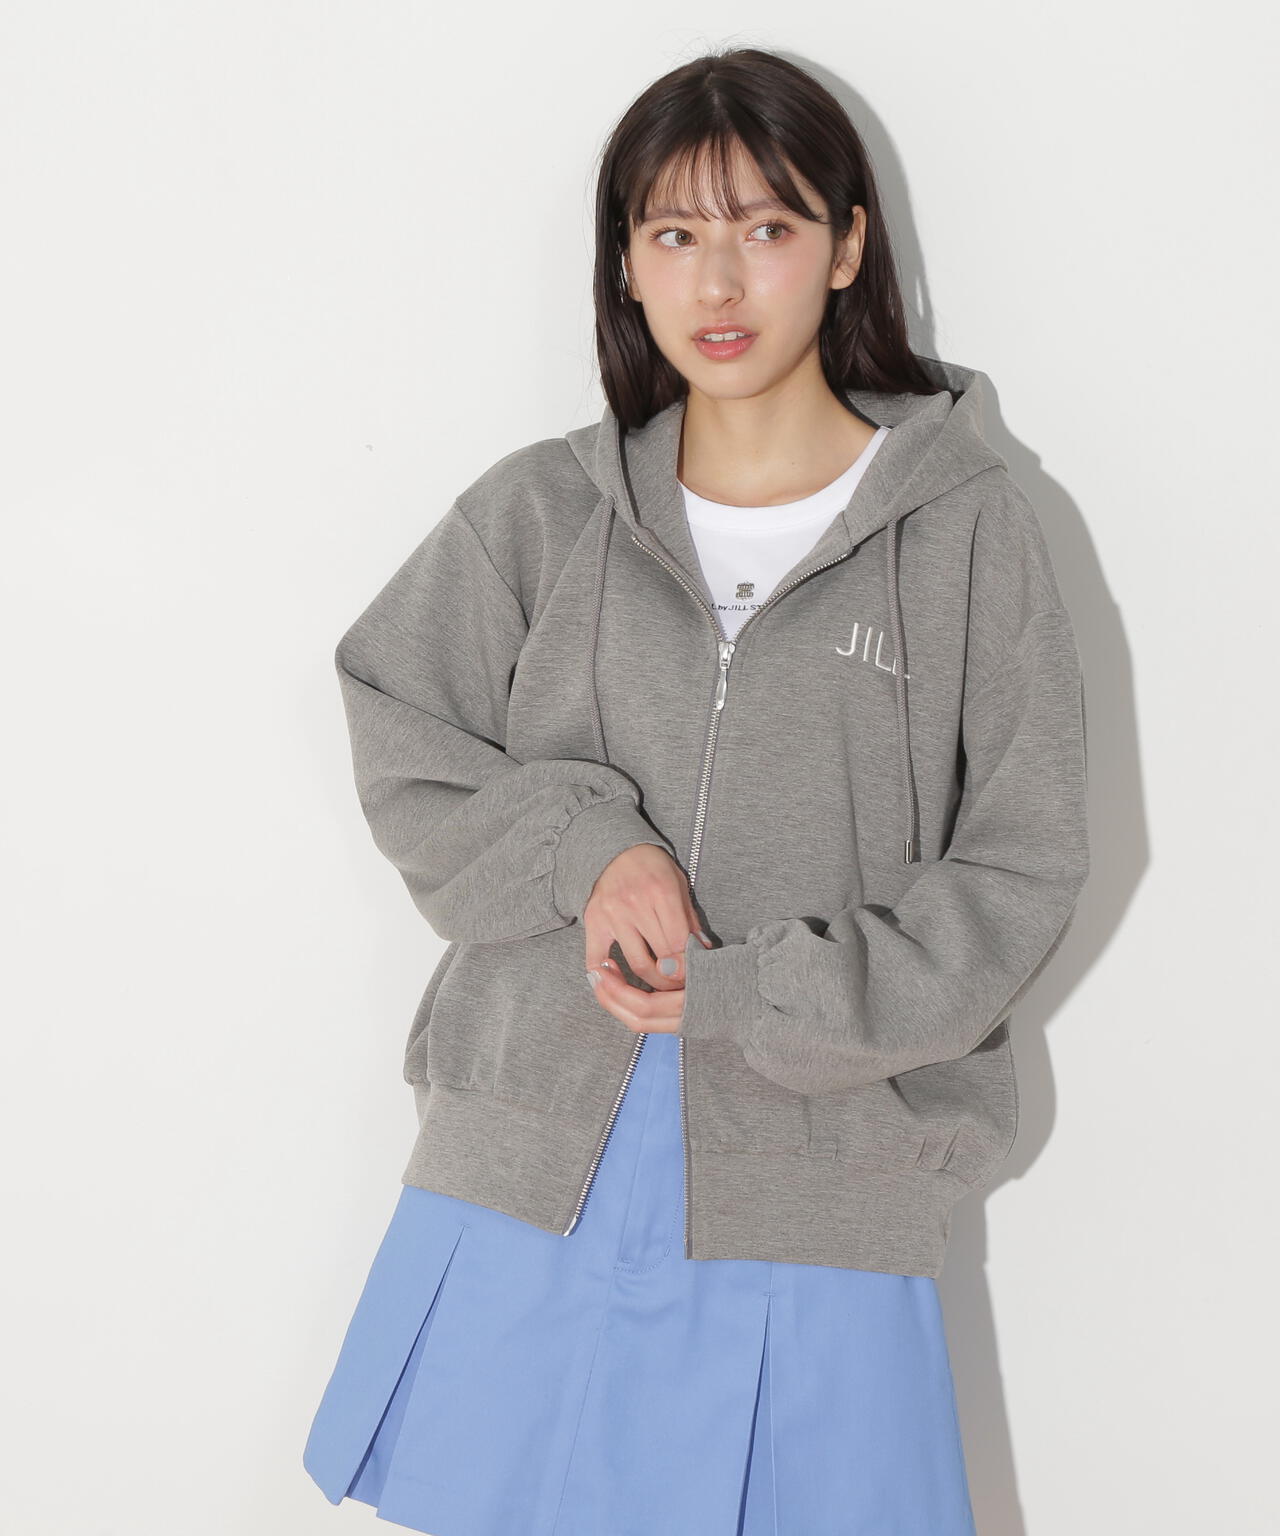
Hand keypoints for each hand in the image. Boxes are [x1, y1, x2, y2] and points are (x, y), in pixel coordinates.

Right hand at [581, 843, 712, 1034]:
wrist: (617, 850)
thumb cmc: (654, 869)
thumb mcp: (680, 887)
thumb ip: (691, 921)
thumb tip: (704, 955)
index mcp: (662, 893)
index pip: (679, 944)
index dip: (688, 967)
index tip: (693, 976)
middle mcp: (636, 903)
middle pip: (661, 958)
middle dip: (674, 978)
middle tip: (680, 984)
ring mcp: (612, 913)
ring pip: (636, 964)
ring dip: (652, 983)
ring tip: (661, 985)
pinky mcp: (592, 922)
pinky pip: (597, 960)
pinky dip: (610, 978)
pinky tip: (623, 982)